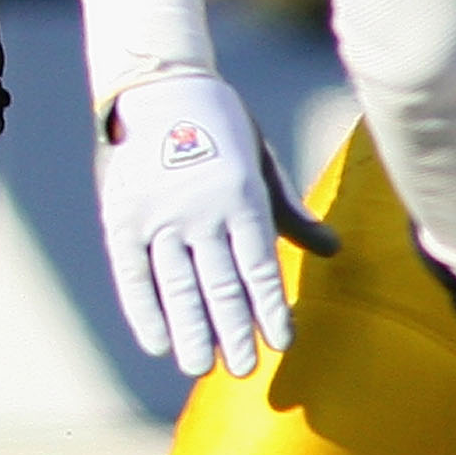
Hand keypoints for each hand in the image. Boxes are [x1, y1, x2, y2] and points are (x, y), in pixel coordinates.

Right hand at [97, 68, 336, 378]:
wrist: (159, 84)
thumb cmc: (221, 124)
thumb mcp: (261, 163)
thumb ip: (290, 214)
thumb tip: (333, 250)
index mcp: (241, 197)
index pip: (258, 269)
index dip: (269, 310)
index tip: (279, 344)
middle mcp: (200, 211)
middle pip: (219, 286)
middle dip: (232, 333)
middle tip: (241, 370)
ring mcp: (159, 215)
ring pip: (178, 286)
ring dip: (191, 332)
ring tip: (199, 367)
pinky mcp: (122, 217)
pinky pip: (134, 275)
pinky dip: (144, 311)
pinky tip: (157, 344)